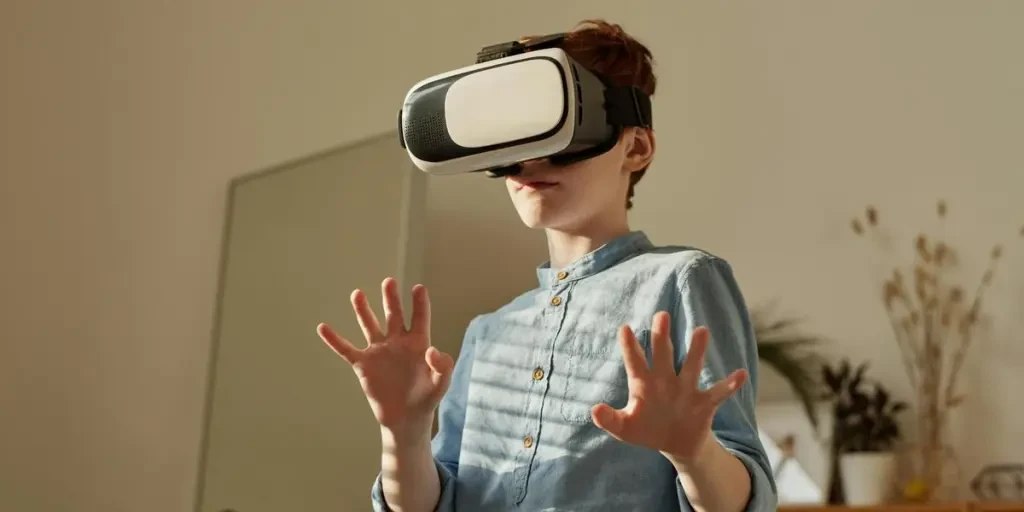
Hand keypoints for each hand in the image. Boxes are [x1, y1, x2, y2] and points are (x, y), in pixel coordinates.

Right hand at [317, 278, 453, 434]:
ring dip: (363, 310)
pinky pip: (346, 349)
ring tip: (357, 293)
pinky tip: (323, 327)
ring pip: (369, 325)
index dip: (419, 304)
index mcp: (418, 343)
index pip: (419, 318)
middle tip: (388, 281)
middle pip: (393, 315)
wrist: (405, 419)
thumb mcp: (441, 384)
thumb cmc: (426, 399)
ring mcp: (379, 352)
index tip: (418, 288)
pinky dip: (334, 339)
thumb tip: (432, 350)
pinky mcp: (363, 365)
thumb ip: (442, 367)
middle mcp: (397, 342)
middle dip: (391, 298)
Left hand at [591, 311, 746, 461]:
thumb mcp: (625, 429)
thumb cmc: (646, 430)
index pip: (635, 361)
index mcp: (643, 384)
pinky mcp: (704, 403)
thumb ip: (610, 420)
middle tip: (661, 316)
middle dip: (662, 336)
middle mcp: (665, 380)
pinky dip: (730, 384)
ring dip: (696, 351)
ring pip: (691, 366)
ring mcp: (686, 389)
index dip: (630, 347)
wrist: (675, 444)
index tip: (625, 329)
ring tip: (701, 330)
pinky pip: (718, 392)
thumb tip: (594, 410)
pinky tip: (740, 374)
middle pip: (663, 354)